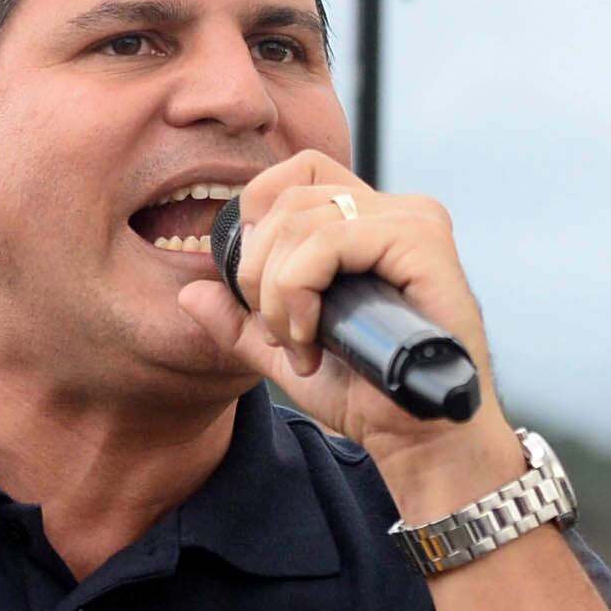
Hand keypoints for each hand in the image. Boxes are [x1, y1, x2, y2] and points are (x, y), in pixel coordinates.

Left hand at [171, 153, 513, 497]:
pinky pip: (331, 240)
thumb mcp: (285, 353)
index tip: (254, 287)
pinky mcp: (421, 241)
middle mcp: (396, 209)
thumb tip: (188, 292)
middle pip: (287, 198)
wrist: (418, 438)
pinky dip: (300, 289)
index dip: (258, 214)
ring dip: (277, 292)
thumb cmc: (366, 394)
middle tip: (275, 332)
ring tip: (297, 343)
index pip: (298, 171)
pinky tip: (311, 336)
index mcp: (369, 220)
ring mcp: (412, 220)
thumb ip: (239, 321)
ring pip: (301, 219)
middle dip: (258, 271)